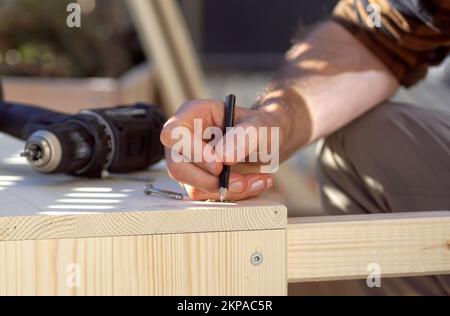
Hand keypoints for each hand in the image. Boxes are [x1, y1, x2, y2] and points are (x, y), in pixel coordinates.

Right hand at [160, 99, 284, 200]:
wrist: (269, 141)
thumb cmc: (261, 126)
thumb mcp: (260, 126)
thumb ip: (243, 137)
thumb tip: (222, 157)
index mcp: (193, 114)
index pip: (174, 133)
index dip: (192, 151)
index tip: (219, 165)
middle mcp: (185, 139)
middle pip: (177, 167)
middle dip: (210, 181)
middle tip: (241, 182)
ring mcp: (189, 162)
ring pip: (194, 187)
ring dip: (228, 189)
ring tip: (259, 180)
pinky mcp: (199, 181)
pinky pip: (209, 196)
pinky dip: (234, 194)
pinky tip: (255, 183)